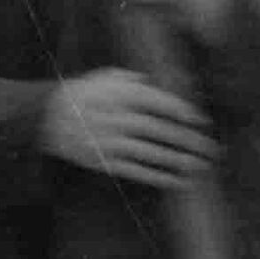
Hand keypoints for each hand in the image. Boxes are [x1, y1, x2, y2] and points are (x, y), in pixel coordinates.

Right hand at [39, 67, 218, 187]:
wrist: (47, 116)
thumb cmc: (84, 93)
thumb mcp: (108, 76)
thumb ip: (137, 81)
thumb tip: (164, 86)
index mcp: (123, 95)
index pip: (162, 104)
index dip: (185, 114)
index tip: (202, 122)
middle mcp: (119, 119)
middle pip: (162, 131)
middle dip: (190, 141)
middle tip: (212, 149)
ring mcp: (112, 142)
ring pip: (153, 154)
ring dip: (180, 162)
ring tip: (201, 167)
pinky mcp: (105, 161)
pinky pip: (137, 171)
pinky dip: (159, 177)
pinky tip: (178, 181)